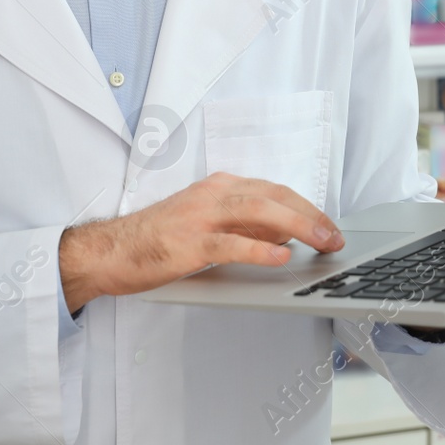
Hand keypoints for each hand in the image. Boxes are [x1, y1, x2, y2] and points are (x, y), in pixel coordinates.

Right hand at [59, 172, 343, 311]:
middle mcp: (213, 195)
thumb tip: (286, 233)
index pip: (275, 190)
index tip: (330, 225)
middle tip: (335, 237)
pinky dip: (259, 250)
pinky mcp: (188, 244)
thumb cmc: (157, 239)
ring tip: (321, 242)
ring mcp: (201, 218)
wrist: (109, 250)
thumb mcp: (206, 223)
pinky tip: (280, 257)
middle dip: (311, 215)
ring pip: (259, 212)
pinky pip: (230, 244)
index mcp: (219, 187)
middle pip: (274, 197)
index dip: (308, 207)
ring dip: (298, 226)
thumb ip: (243, 225)